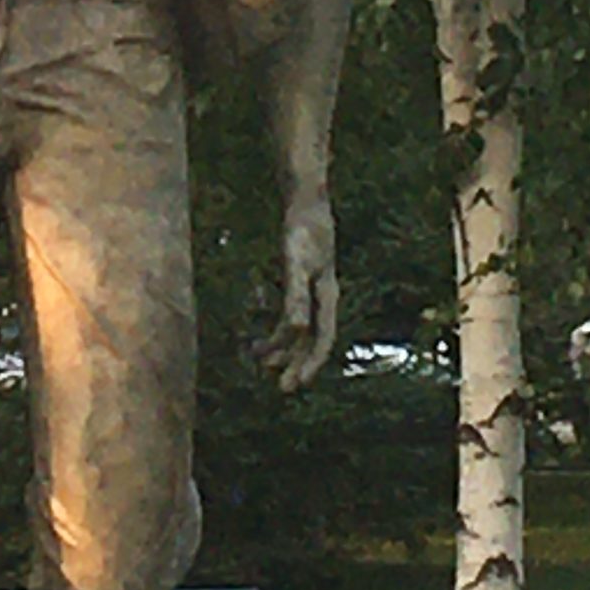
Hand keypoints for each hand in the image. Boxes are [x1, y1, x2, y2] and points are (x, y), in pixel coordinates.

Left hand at [260, 188, 338, 392]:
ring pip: (303, 329)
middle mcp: (324, 296)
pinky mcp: (301, 280)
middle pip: (314, 339)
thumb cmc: (302, 230)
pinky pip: (294, 314)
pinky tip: (265, 336)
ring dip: (286, 348)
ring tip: (262, 362)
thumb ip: (297, 295)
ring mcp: (314, 289)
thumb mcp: (297, 263)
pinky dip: (281, 329)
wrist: (306, 202)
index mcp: (327, 295)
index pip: (323, 339)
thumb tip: (295, 329)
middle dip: (299, 363)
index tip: (294, 383)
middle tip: (281, 387)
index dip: (310, 364)